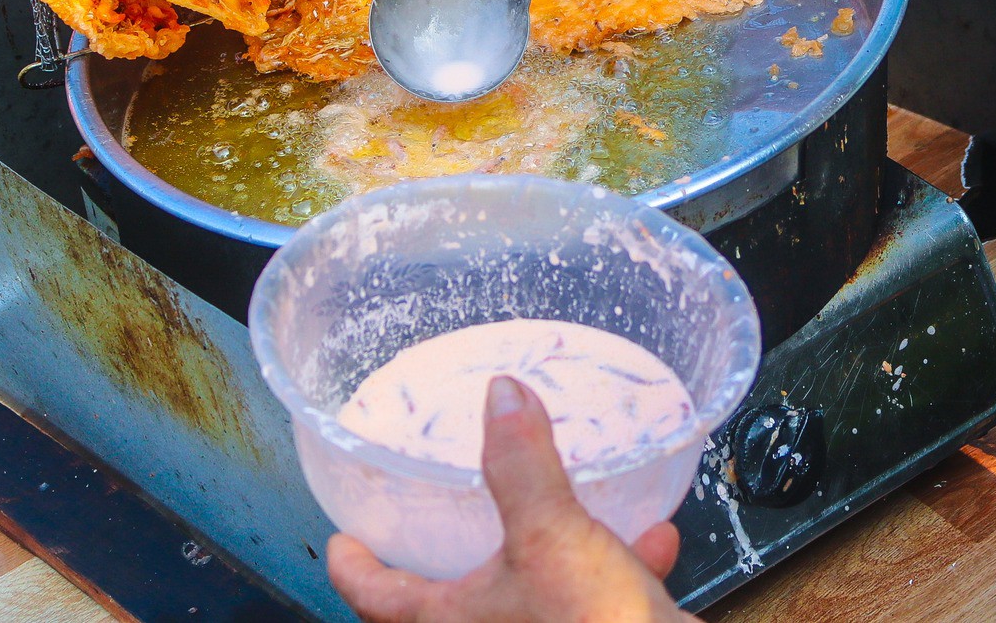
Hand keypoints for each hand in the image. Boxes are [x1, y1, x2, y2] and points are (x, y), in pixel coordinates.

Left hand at [327, 376, 693, 622]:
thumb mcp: (551, 534)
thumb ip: (522, 465)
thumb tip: (501, 395)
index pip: (377, 598)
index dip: (354, 568)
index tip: (341, 542)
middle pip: (445, 606)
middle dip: (446, 564)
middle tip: (435, 523)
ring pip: (527, 600)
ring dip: (549, 555)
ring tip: (564, 513)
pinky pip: (592, 602)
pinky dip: (617, 569)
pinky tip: (654, 539)